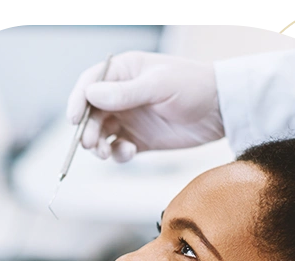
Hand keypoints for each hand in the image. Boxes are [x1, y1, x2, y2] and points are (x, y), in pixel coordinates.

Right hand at [66, 51, 224, 161]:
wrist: (220, 110)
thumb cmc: (193, 86)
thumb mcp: (159, 85)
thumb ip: (126, 93)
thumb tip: (91, 94)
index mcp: (123, 72)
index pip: (90, 84)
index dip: (78, 101)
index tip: (74, 118)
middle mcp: (122, 95)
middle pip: (92, 113)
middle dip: (88, 129)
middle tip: (92, 143)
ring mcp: (131, 118)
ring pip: (102, 133)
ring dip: (99, 144)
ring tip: (105, 152)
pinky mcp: (141, 140)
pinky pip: (119, 149)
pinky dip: (118, 154)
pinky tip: (128, 152)